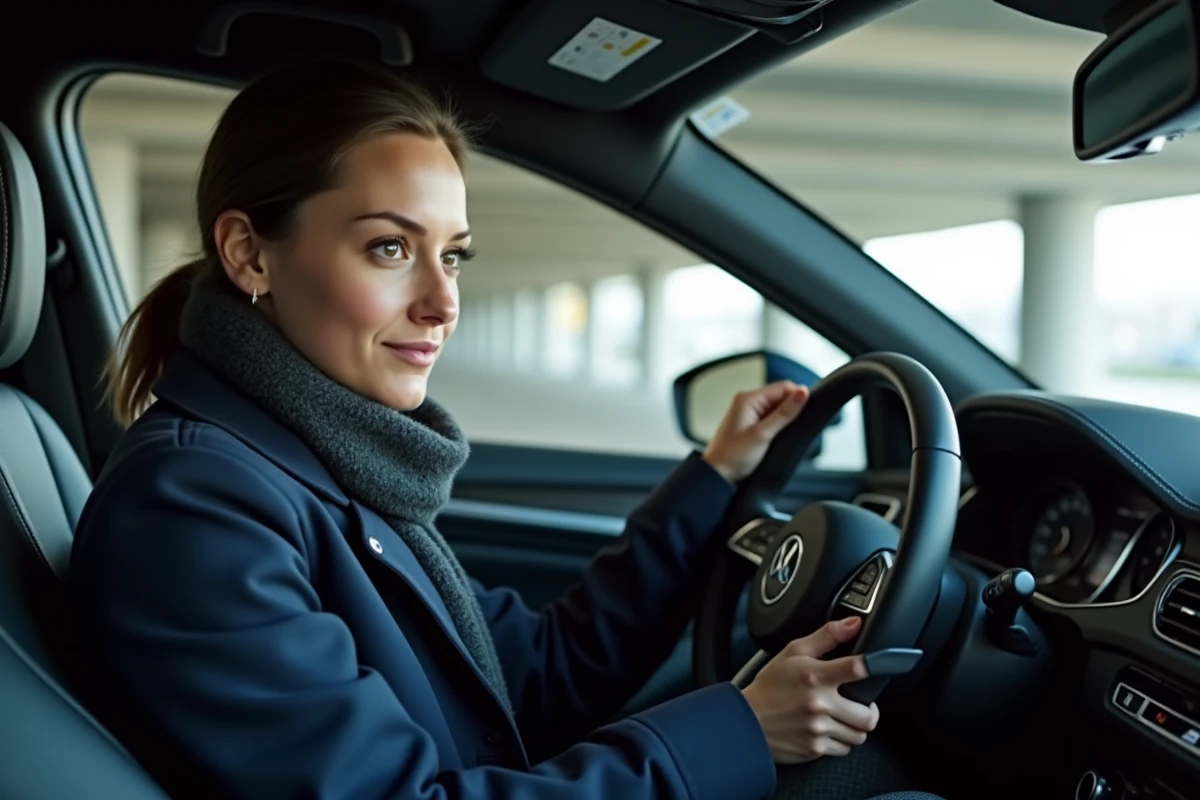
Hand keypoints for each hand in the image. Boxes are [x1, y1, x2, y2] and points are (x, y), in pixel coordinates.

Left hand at [702, 381, 809, 482]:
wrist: (717, 475)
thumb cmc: (733, 456)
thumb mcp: (763, 434)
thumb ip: (784, 413)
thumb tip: (803, 392)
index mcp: (748, 398)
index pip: (783, 386)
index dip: (797, 398)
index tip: (802, 414)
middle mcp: (747, 401)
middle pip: (780, 396)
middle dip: (789, 410)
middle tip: (786, 430)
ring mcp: (748, 412)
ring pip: (776, 408)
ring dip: (782, 420)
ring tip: (777, 436)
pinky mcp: (750, 423)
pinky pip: (769, 418)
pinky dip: (776, 426)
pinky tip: (773, 438)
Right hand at [740, 616, 879, 763]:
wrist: (746, 721)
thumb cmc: (770, 685)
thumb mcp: (794, 652)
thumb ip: (826, 636)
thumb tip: (853, 623)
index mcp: (815, 676)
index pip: (857, 668)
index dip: (877, 665)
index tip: (884, 664)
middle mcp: (819, 704)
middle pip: (868, 715)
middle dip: (868, 710)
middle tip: (858, 703)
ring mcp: (818, 730)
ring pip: (859, 735)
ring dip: (855, 727)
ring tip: (842, 717)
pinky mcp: (815, 749)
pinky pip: (843, 749)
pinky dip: (840, 741)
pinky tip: (828, 729)